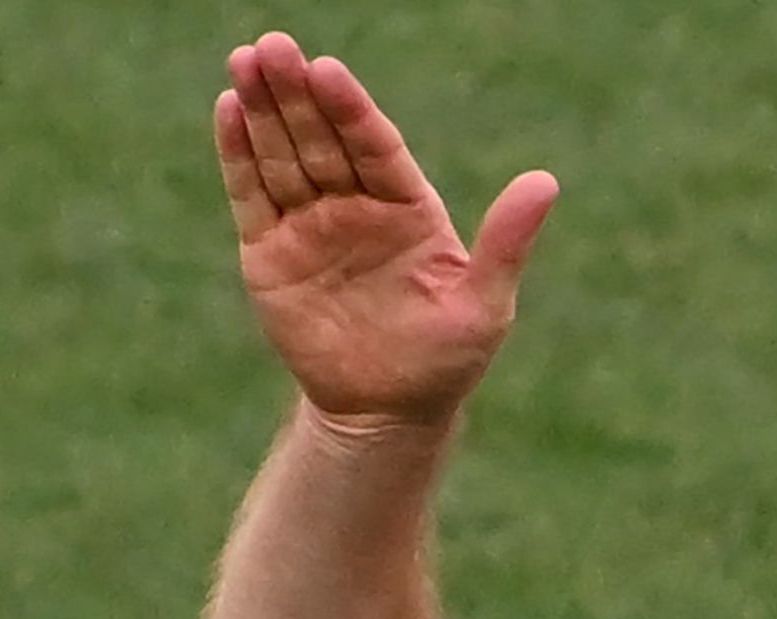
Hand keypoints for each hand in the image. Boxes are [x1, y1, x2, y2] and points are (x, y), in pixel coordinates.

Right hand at [211, 31, 558, 426]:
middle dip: (298, 94)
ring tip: (245, 62)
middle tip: (274, 47)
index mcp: (409, 208)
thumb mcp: (484, 306)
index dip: (352, 110)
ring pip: (284, 156)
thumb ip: (507, 243)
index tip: (329, 71)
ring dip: (263, 109)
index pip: (376, 146)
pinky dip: (238, 154)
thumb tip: (547, 181)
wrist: (388, 413)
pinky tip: (229, 110)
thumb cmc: (446, 360)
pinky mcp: (270, 250)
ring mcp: (311, 224)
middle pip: (324, 139)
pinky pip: (252, 194)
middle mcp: (357, 205)